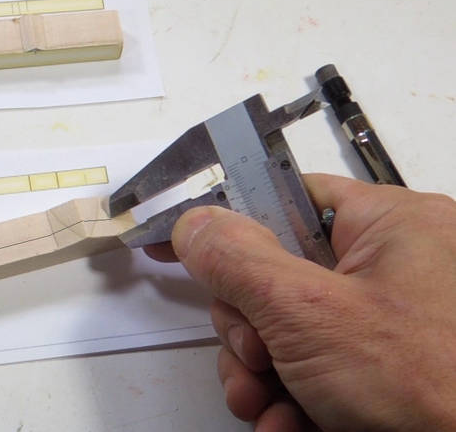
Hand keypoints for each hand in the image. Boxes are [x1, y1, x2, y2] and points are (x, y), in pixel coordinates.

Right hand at [146, 173, 455, 430]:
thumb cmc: (440, 389)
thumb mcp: (311, 315)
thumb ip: (239, 262)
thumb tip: (197, 226)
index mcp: (390, 226)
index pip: (283, 197)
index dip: (225, 221)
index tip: (177, 241)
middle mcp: (393, 267)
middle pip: (273, 276)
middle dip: (248, 330)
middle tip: (256, 357)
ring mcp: (388, 323)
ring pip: (285, 331)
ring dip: (261, 374)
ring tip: (268, 404)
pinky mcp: (383, 368)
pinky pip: (312, 368)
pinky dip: (291, 398)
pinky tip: (293, 423)